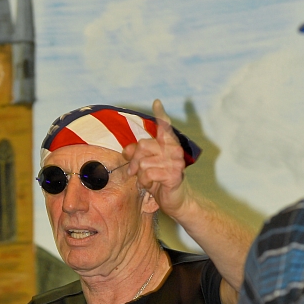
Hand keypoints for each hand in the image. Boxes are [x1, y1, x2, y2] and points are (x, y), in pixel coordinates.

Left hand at [123, 99, 187, 219]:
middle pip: (142, 145)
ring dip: (139, 175)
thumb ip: (136, 156)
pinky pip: (148, 174)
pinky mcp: (173, 174)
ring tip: (145, 181)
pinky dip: (144, 182)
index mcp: (168, 144)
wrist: (177, 201)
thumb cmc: (160, 181)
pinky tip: (149, 186)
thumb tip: (126, 150)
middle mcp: (173, 149)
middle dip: (133, 161)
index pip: (164, 126)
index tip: (156, 102)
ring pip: (143, 162)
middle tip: (133, 172)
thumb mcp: (146, 167)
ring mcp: (175, 161)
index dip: (160, 114)